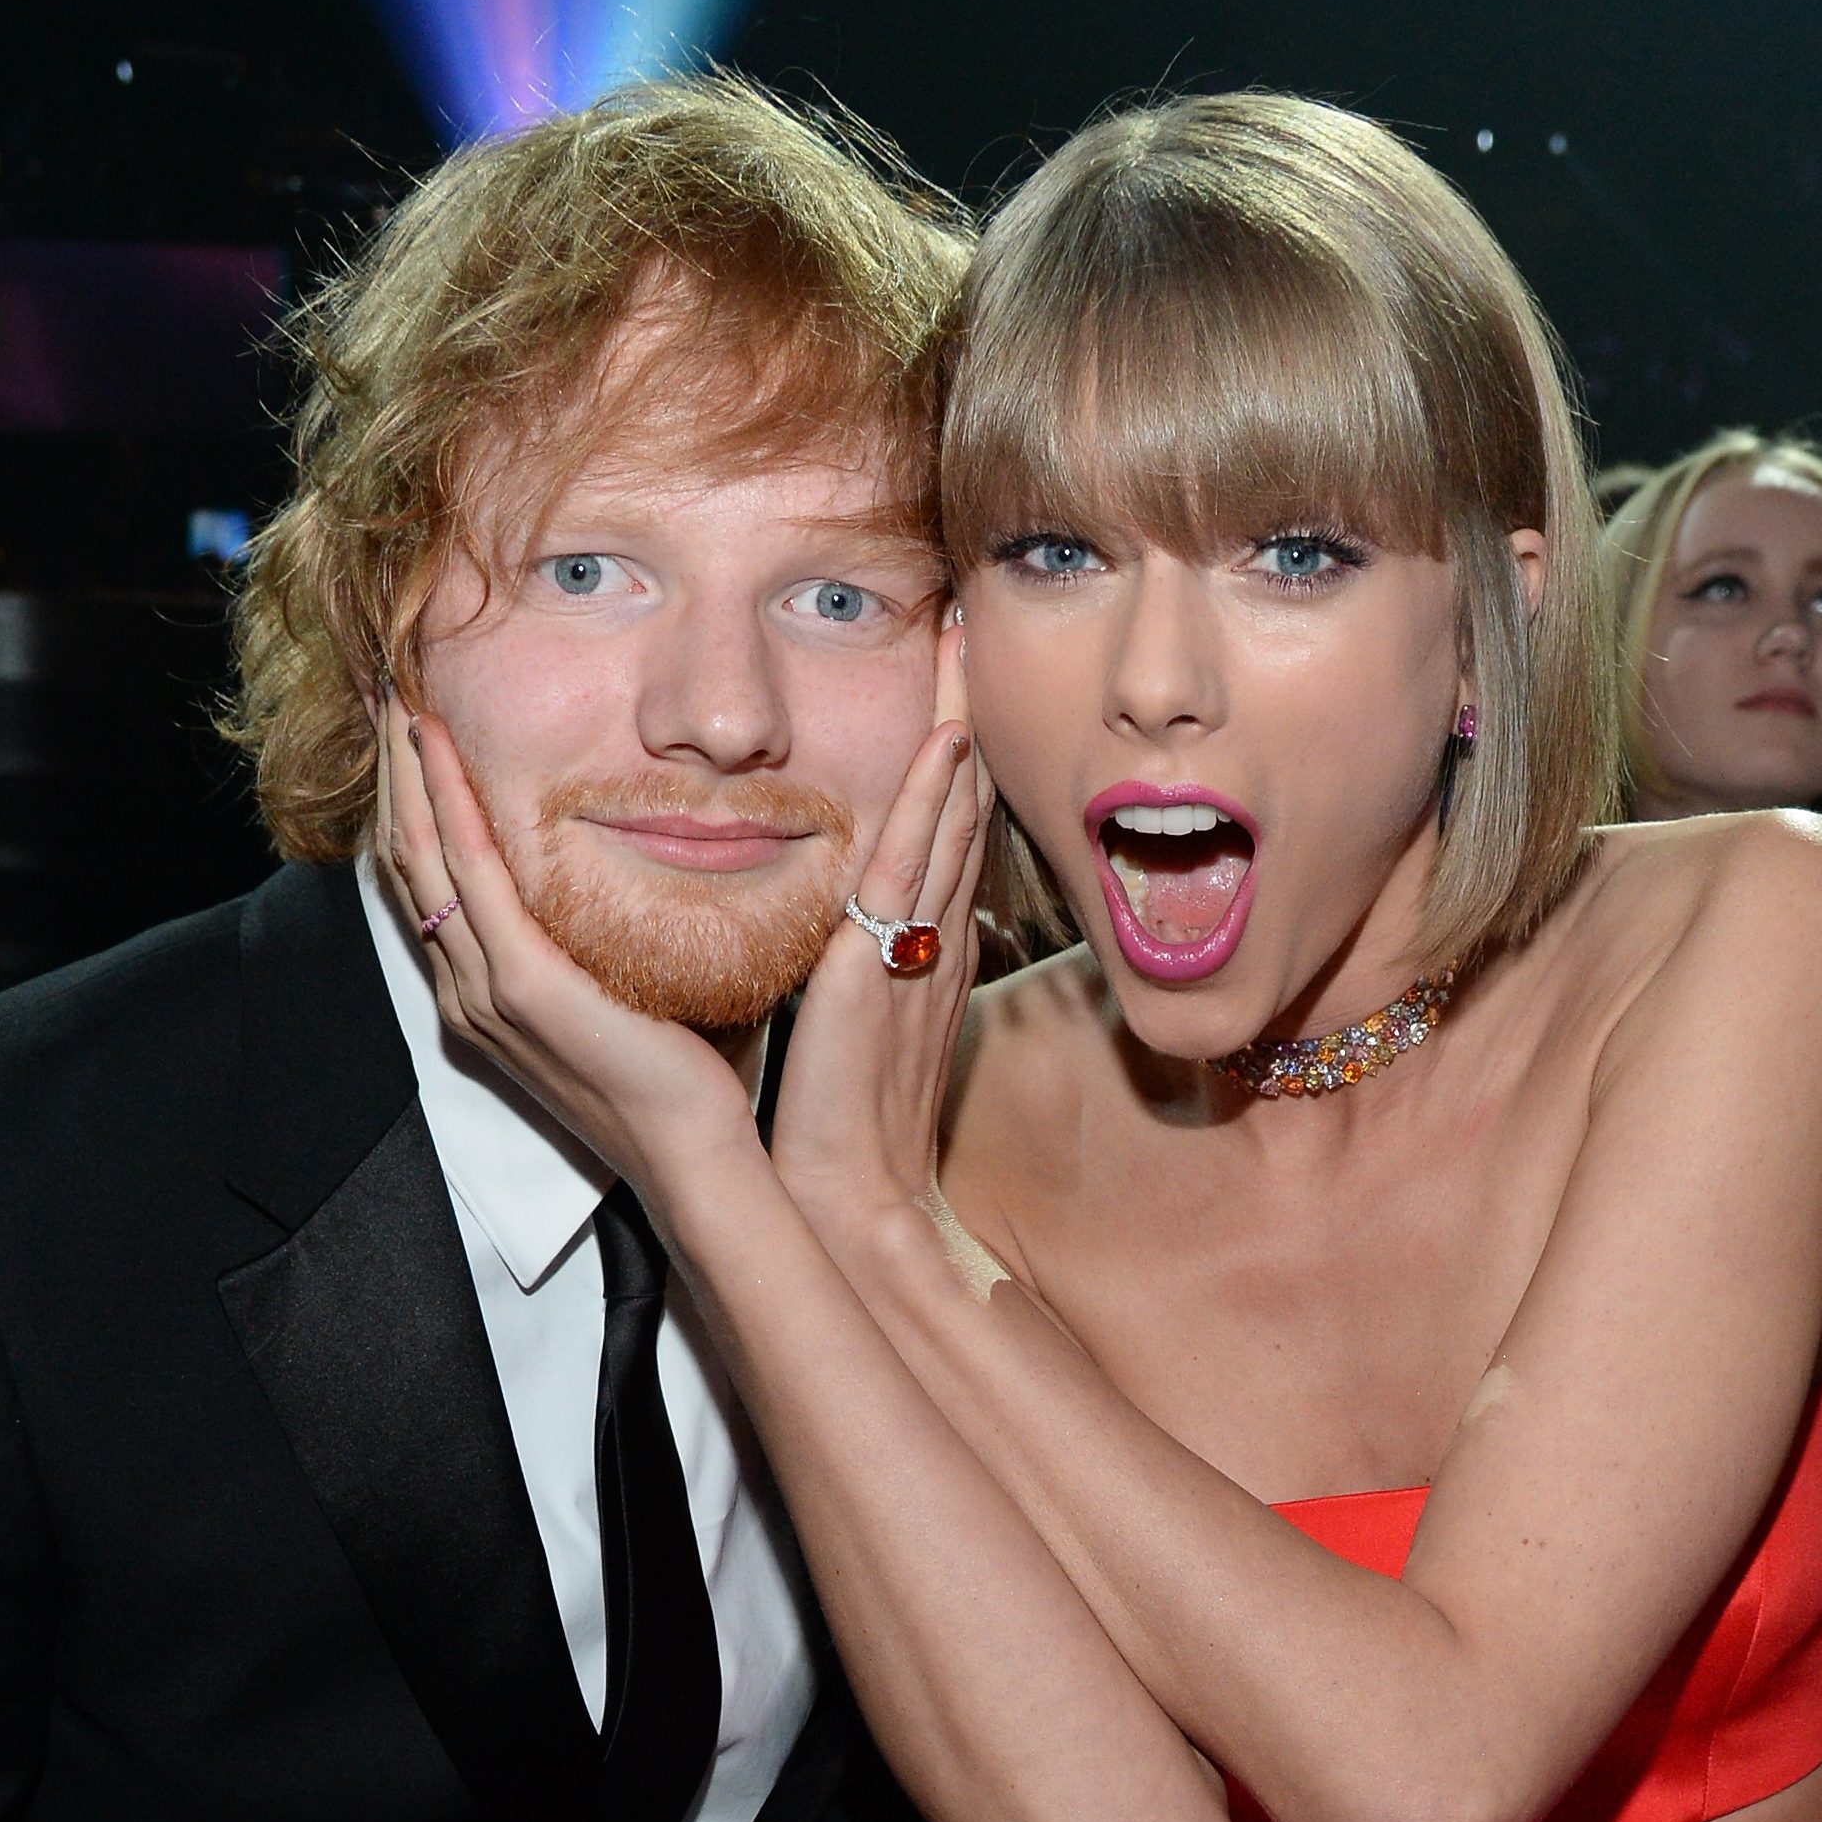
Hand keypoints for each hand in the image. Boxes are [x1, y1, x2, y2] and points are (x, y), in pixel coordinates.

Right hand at [376, 694, 760, 1215]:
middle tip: (389, 691)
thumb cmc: (681, 1076)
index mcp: (485, 994)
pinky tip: (439, 749)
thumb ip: (611, 930)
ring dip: (408, 771)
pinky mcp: (522, 986)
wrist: (692, 1152)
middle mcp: (467, 990)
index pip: (430, 882)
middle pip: (409, 858)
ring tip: (401, 699)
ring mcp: (485, 989)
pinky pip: (472, 876)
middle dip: (395, 772)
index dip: (413, 802)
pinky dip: (450, 805)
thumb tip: (647, 859)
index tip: (414, 732)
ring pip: (424, 855)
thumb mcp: (630, 986)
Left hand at [771, 613, 989, 1224]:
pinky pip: (916, 865)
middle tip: (979, 628)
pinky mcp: (882, 962)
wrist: (846, 1194)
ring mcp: (915, 945)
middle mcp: (933, 937)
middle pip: (963, 807)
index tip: (957, 682)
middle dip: (970, 717)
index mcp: (924, 951)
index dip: (958, 758)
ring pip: (951, 817)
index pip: (949, 835)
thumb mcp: (859, 1030)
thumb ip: (869, 971)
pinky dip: (937, 797)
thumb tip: (887, 931)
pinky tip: (948, 737)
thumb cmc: (843, 1126)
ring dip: (961, 728)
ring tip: (968, 645)